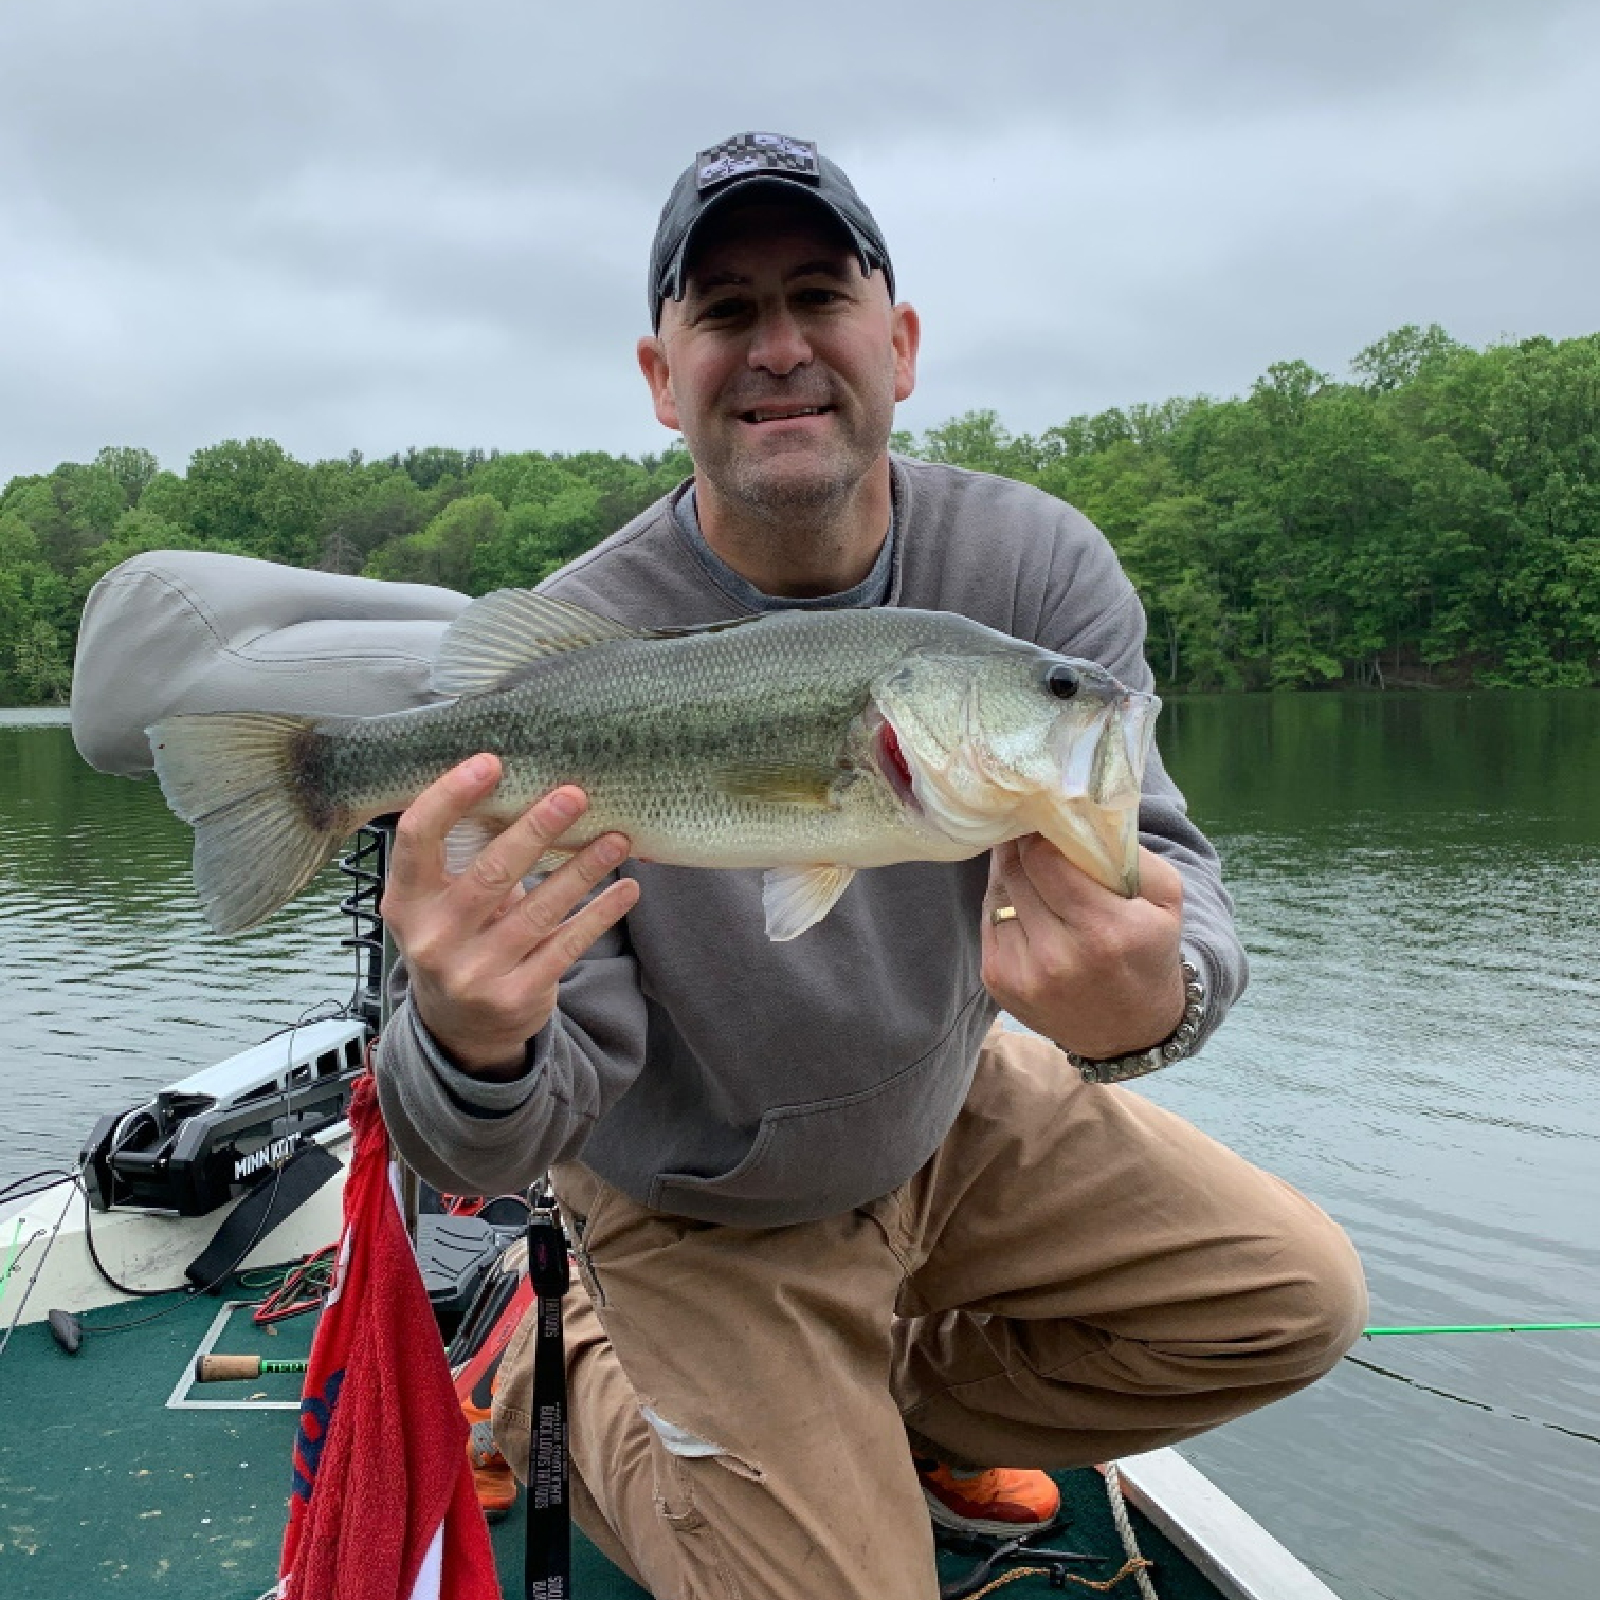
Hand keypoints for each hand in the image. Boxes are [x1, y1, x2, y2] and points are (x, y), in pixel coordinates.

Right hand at [380, 754, 639, 1078]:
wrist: (459, 1029)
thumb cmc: (456, 940)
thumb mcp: (438, 904)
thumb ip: (464, 858)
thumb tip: (526, 788)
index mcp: (406, 902)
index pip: (418, 838)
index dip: (450, 796)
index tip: (490, 762)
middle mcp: (433, 939)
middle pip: (490, 872)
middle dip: (536, 829)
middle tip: (574, 795)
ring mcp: (472, 973)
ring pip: (538, 909)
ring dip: (583, 869)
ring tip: (617, 838)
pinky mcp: (515, 997)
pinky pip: (566, 945)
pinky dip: (599, 913)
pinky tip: (625, 888)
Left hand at [982, 837, 1185, 1059]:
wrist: (1131, 1031)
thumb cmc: (1150, 951)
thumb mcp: (1165, 898)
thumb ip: (1124, 850)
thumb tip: (1074, 813)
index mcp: (1103, 931)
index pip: (1044, 859)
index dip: (1040, 834)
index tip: (1045, 821)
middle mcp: (1057, 957)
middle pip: (1015, 872)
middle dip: (1022, 848)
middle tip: (1031, 833)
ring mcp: (1022, 974)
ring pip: (996, 894)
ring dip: (1010, 875)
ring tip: (1033, 871)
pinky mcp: (997, 983)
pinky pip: (989, 919)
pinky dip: (1004, 905)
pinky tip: (1027, 907)